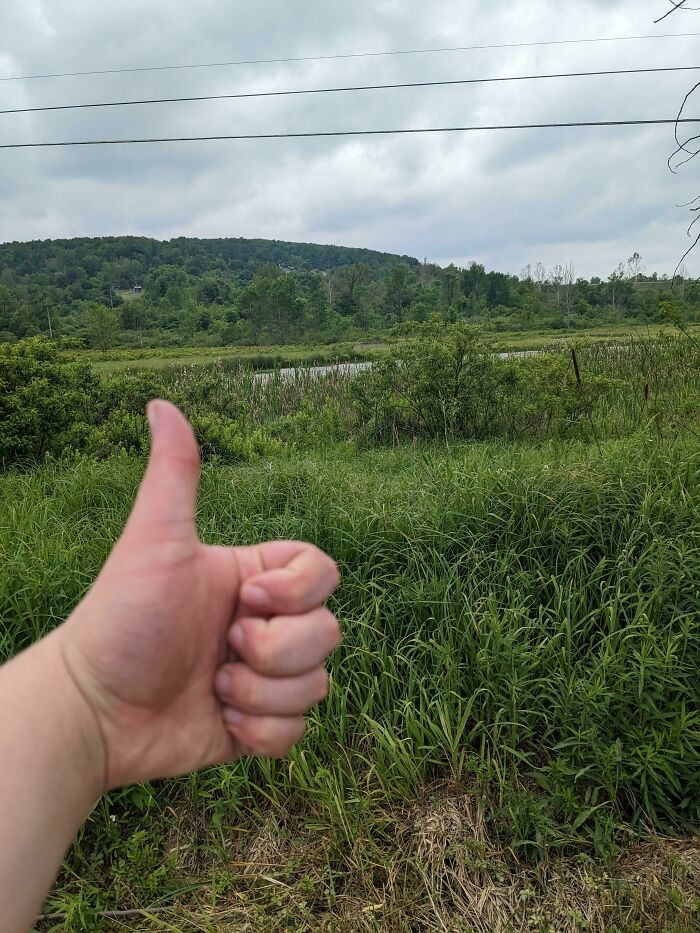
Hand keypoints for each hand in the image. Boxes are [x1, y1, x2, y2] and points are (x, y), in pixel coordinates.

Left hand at [56, 400, 340, 790]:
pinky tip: (222, 721)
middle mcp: (263, 625)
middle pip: (329, 632)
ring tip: (213, 687)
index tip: (249, 598)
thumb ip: (173, 475)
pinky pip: (298, 732)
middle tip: (222, 649)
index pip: (323, 572)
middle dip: (277, 650)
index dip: (300, 590)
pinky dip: (264, 731)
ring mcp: (262, 678)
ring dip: (265, 692)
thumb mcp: (153, 541)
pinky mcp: (256, 726)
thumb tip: (160, 402)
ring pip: (318, 684)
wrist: (93, 710)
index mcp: (251, 579)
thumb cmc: (121, 619)